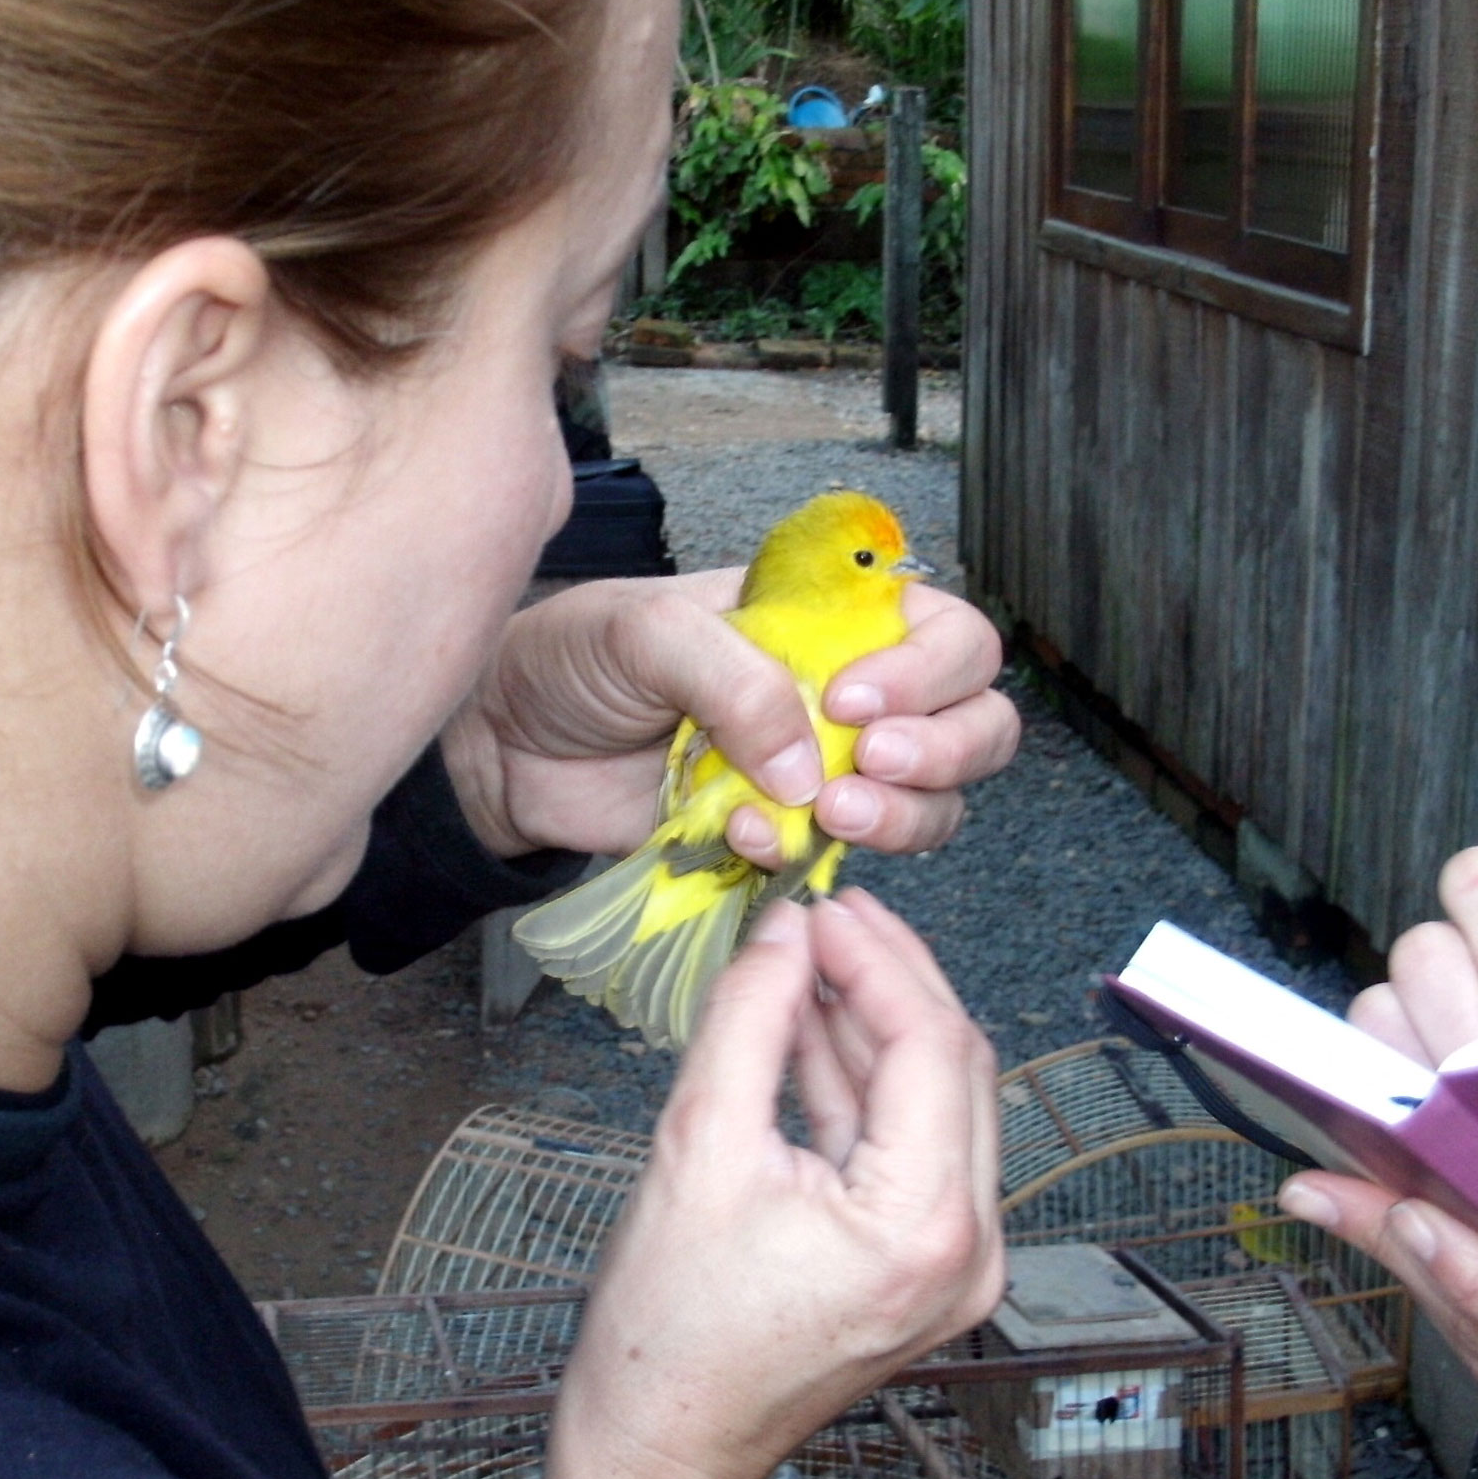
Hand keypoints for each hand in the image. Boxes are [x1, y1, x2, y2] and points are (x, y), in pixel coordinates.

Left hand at [437, 569, 1018, 863]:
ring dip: (904, 815)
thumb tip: (808, 762)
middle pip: (974, 719)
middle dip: (946, 746)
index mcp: (826, 618)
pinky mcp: (778, 836)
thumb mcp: (647, 632)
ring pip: (932, 801)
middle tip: (870, 760)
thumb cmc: (571, 660)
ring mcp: (818, 772)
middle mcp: (842, 693)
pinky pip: (839, 860)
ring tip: (831, 814)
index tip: (852, 697)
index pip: (944, 631)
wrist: (503, 746)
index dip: (928, 668)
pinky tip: (749, 838)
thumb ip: (736, 679)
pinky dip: (810, 857)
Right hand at [554, 889, 1005, 1478]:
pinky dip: (866, 1088)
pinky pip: (913, 1151)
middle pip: (956, 1067)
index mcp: (925, 1224)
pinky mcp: (927, 1270)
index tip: (822, 908)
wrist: (663, 1447)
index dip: (877, 960)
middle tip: (826, 918)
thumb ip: (747, 1021)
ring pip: (941, 1103)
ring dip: (877, 1028)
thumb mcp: (696, 1148)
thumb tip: (782, 933)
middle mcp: (967, 1249)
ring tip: (809, 962)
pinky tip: (811, 1033)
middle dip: (891, 980)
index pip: (931, 1045)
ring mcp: (955, 1266)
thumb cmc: (669, 1331)